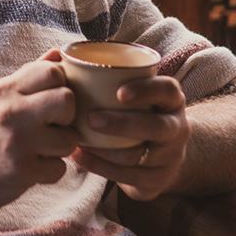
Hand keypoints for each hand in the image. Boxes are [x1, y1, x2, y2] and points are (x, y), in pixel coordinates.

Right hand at [0, 50, 78, 214]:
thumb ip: (26, 77)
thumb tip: (57, 54)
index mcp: (4, 90)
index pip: (52, 71)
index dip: (59, 85)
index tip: (50, 99)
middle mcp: (13, 111)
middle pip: (67, 100)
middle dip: (66, 116)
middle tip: (52, 126)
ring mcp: (20, 142)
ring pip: (69, 138)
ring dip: (59, 147)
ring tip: (41, 149)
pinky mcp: (23, 171)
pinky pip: (59, 168)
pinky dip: (49, 171)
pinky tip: (32, 168)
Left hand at [72, 75, 188, 200]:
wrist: (162, 154)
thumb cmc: (135, 111)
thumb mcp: (135, 92)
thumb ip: (109, 76)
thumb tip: (58, 54)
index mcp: (171, 100)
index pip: (167, 90)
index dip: (146, 90)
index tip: (119, 93)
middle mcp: (177, 128)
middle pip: (156, 127)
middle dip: (122, 123)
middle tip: (91, 118)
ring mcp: (169, 157)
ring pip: (139, 156)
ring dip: (105, 149)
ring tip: (77, 138)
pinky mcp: (156, 181)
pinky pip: (127, 177)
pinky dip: (100, 166)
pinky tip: (78, 156)